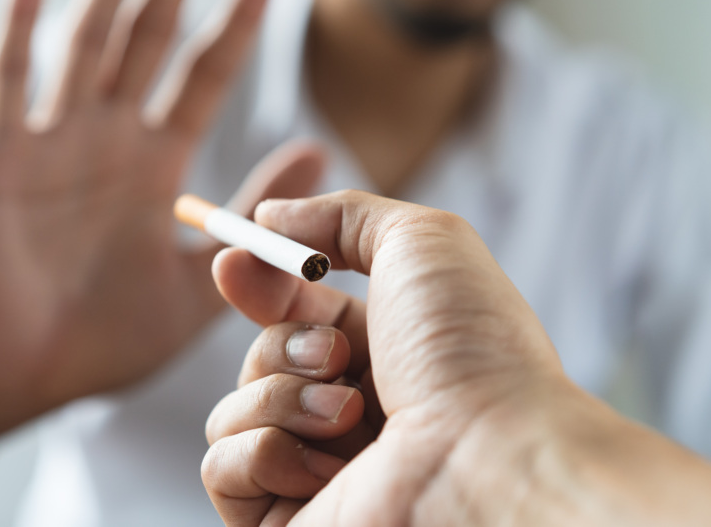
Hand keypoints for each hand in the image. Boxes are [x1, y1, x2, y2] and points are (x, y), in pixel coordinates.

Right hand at [0, 0, 324, 485]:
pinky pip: (12, 81)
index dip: (236, 20)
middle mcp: (109, 138)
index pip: (205, 72)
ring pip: (89, 40)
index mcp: (157, 163)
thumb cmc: (110, 335)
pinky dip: (20, 24)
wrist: (29, 378)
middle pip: (150, 34)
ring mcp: (54, 141)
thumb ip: (252, 213)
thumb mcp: (203, 280)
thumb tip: (318, 146)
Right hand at [201, 190, 569, 524]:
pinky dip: (262, 451)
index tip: (233, 259)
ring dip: (280, 396)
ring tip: (347, 414)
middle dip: (282, 342)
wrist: (488, 461)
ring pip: (234, 409)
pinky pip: (222, 467)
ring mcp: (317, 470)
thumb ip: (341, 215)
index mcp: (388, 354)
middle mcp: (353, 413)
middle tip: (333, 355)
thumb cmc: (469, 351)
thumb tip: (269, 219)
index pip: (298, 314)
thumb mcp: (419, 242)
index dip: (261, 285)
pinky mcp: (285, 520)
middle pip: (260, 358)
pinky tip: (323, 464)